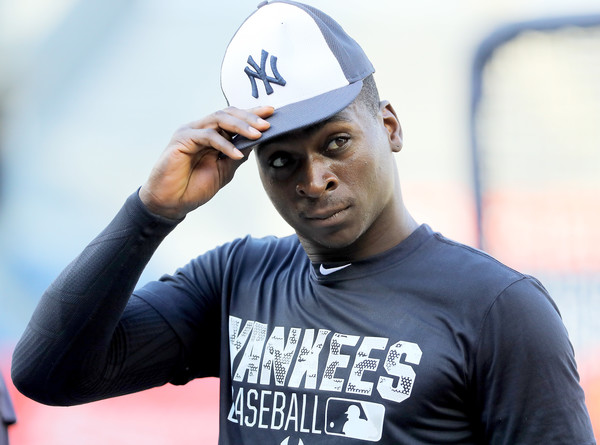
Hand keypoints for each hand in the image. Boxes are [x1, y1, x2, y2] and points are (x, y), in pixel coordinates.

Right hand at [139, 106, 273, 218]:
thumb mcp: (224, 171)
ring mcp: (190, 132)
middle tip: (267, 124)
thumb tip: (257, 143)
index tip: (272, 113)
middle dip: (249, 117)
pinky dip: (224, 144)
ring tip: (257, 135)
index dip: (252, 114)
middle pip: (227, 113)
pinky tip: (236, 154)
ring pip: (218, 119)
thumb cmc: (194, 187)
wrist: (172, 202)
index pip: (233, 118)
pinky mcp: (182, 140)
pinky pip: (207, 136)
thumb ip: (237, 156)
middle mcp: (200, 129)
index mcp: (210, 134)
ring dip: (240, 126)